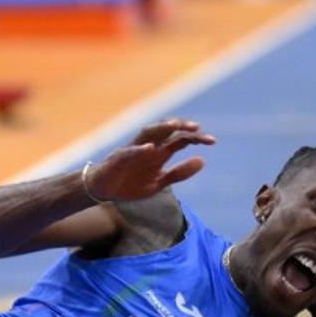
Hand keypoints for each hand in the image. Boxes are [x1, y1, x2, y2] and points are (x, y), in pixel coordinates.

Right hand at [83, 118, 214, 201]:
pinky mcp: (118, 159)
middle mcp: (148, 148)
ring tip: (174, 125)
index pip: (180, 140)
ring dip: (160, 128)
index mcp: (159, 153)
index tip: (212, 141)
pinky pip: (129, 152)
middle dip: (180, 127)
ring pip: (147, 133)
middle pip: (166, 131)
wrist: (103, 191)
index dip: (196, 138)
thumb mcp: (159, 182)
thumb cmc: (130, 184)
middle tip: (196, 128)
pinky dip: (139, 150)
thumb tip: (202, 161)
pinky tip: (150, 148)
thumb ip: (179, 173)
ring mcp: (133, 151)